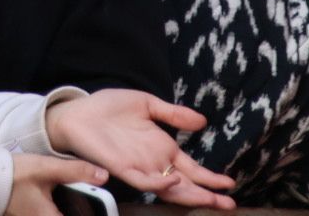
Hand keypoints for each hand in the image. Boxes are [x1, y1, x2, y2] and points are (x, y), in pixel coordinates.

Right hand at [4, 153, 108, 215]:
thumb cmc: (13, 175)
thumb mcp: (47, 169)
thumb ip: (76, 171)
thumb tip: (103, 176)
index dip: (95, 215)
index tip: (104, 210)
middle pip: (71, 215)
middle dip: (82, 210)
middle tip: (95, 202)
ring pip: (59, 215)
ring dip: (71, 208)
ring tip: (82, 202)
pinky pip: (50, 214)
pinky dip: (60, 207)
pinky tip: (62, 199)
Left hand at [45, 89, 235, 209]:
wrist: (79, 111)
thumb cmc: (110, 108)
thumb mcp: (147, 104)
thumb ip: (173, 114)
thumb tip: (202, 121)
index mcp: (162, 148)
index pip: (192, 169)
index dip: (210, 178)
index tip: (230, 184)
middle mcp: (154, 162)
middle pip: (186, 184)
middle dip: (207, 194)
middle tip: (229, 204)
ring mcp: (140, 167)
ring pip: (169, 188)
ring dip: (190, 194)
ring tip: (211, 199)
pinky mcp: (122, 168)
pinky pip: (144, 181)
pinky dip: (160, 183)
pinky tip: (175, 180)